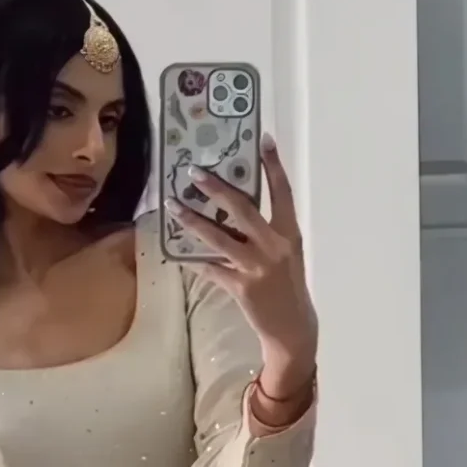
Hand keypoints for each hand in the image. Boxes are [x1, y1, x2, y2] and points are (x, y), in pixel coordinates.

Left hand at [177, 134, 317, 402]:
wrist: (293, 328)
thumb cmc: (288, 285)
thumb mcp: (285, 253)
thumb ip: (264, 232)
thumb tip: (231, 208)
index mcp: (289, 233)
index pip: (282, 192)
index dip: (273, 165)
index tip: (263, 139)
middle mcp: (274, 246)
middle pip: (242, 209)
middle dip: (216, 188)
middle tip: (193, 171)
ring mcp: (257, 267)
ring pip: (219, 237)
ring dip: (193, 220)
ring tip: (173, 205)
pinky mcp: (241, 287)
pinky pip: (211, 268)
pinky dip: (195, 260)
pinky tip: (178, 253)